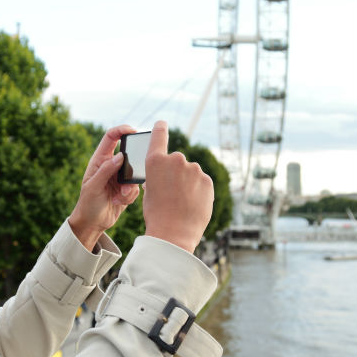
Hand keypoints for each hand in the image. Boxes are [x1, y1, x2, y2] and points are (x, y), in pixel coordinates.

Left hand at [68, 125, 140, 250]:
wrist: (92, 223)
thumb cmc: (87, 204)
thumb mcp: (93, 187)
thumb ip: (106, 170)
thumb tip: (121, 155)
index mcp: (100, 160)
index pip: (111, 137)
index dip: (121, 130)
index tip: (133, 131)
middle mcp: (111, 166)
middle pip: (129, 155)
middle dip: (132, 167)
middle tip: (128, 181)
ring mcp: (120, 177)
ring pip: (135, 174)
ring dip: (129, 187)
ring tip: (118, 197)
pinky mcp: (126, 189)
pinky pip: (136, 187)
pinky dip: (130, 196)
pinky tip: (118, 202)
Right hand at [141, 120, 212, 252]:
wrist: (174, 233)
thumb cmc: (157, 214)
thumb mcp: (150, 191)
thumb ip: (158, 177)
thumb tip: (167, 175)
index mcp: (155, 161)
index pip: (159, 135)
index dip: (160, 128)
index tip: (162, 123)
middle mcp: (175, 160)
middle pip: (177, 161)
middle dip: (177, 173)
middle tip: (173, 193)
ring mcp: (193, 169)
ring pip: (191, 173)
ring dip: (189, 182)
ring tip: (183, 202)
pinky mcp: (207, 180)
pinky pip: (202, 182)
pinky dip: (199, 190)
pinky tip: (193, 204)